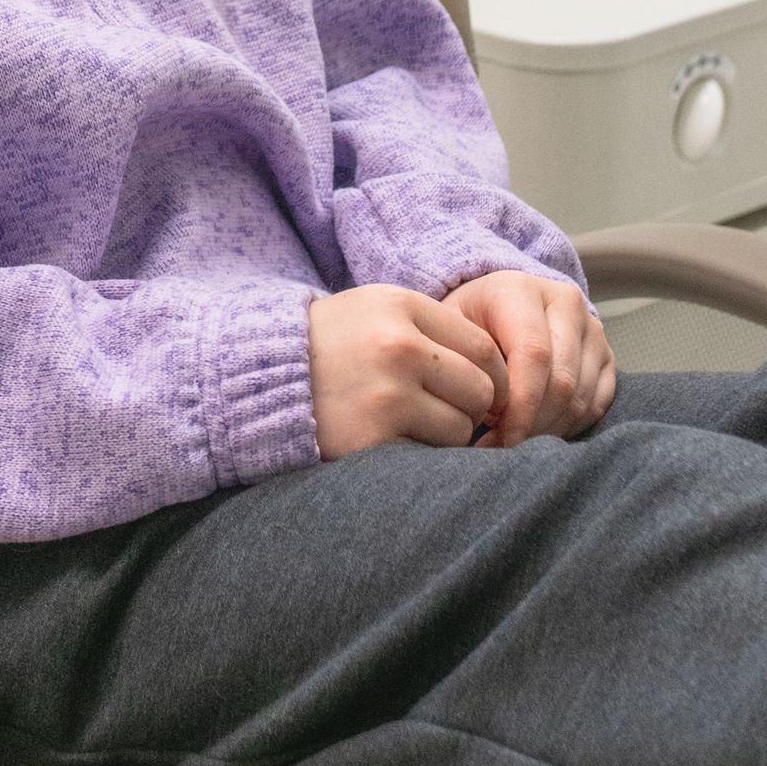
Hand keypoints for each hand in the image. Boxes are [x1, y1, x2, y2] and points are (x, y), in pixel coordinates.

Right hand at [306, 282, 508, 457]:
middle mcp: (398, 347)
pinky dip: (419, 455)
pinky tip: (392, 438)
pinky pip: (429, 458)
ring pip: (460, 430)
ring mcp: (386, 396)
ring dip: (446, 435)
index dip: (495, 376)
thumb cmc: (336, 341)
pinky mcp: (373, 440)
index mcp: (402, 307)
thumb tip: (502, 376)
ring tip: (411, 422)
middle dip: (473, 408)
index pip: (484, 348)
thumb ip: (438, 329)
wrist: (264, 373)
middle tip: (445, 409)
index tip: (483, 391)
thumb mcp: (380, 309)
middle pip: (481, 391)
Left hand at [441, 272, 615, 445]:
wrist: (497, 304)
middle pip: (561, 380)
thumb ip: (465, 365)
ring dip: (548, 429)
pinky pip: (597, 404)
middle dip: (532, 423)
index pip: (534, 355)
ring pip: (581, 397)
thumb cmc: (469, 321)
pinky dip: (568, 426)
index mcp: (521, 289)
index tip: (500, 438)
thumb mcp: (452, 330)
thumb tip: (490, 418)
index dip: (520, 405)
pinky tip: (539, 431)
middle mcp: (565, 303)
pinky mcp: (607, 355)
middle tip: (503, 444)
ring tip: (516, 438)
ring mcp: (592, 329)